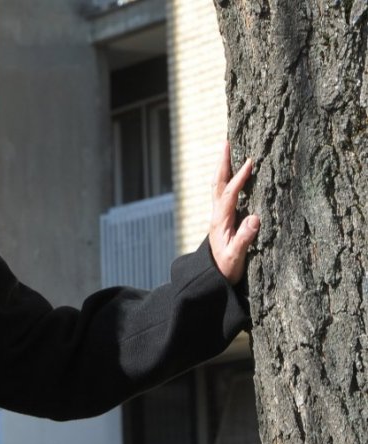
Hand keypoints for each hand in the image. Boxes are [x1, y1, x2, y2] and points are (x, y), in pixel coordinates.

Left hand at [210, 142, 260, 284]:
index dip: (239, 178)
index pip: (229, 194)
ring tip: (228, 147)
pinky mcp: (222, 216)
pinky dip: (228, 177)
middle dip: (223, 162)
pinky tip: (234, 170)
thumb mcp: (236, 257)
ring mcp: (218, 214)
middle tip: (227, 141)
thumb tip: (255, 218)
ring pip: (219, 185)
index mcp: (220, 221)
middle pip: (218, 183)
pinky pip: (224, 191)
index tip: (250, 162)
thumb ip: (244, 239)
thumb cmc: (227, 268)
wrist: (214, 277)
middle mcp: (217, 214)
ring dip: (223, 166)